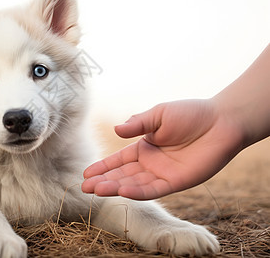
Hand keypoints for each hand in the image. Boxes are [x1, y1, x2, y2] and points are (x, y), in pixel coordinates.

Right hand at [82, 99, 243, 199]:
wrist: (220, 121)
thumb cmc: (190, 114)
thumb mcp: (158, 114)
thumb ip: (137, 124)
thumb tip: (116, 131)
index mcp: (144, 147)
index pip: (118, 161)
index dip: (102, 167)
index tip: (86, 174)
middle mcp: (151, 163)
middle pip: (123, 175)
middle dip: (104, 181)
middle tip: (85, 188)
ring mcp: (162, 174)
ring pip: (134, 184)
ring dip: (116, 188)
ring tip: (97, 190)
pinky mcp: (177, 182)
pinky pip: (154, 190)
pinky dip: (138, 192)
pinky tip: (123, 192)